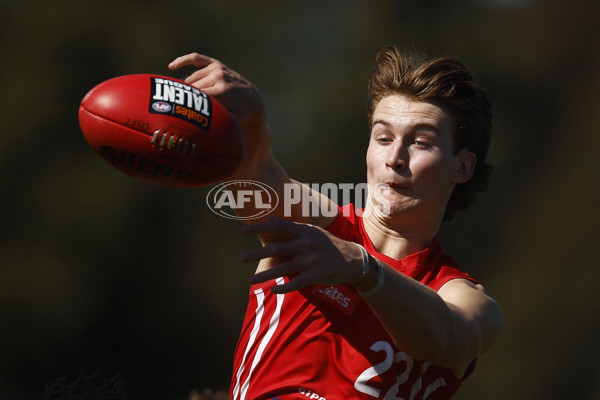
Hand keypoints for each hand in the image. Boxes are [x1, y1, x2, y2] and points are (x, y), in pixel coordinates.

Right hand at [168, 53, 265, 128]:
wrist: (253, 99)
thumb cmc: (240, 113)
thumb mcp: (232, 120)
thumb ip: (218, 121)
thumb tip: (201, 127)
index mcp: (222, 91)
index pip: (195, 96)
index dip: (185, 104)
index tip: (176, 112)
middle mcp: (218, 77)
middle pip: (191, 87)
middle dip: (184, 97)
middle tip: (175, 108)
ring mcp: (216, 68)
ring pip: (190, 77)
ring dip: (185, 88)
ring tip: (181, 99)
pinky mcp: (215, 63)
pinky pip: (195, 58)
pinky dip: (182, 60)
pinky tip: (171, 67)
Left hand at [240, 216, 364, 292]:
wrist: (353, 260)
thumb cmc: (327, 244)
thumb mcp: (311, 231)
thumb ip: (291, 226)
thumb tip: (270, 218)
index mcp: (305, 230)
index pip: (279, 227)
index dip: (260, 228)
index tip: (243, 230)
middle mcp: (308, 243)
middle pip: (278, 248)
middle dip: (257, 254)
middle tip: (241, 258)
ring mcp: (313, 259)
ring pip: (285, 268)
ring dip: (266, 274)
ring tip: (250, 280)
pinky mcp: (318, 274)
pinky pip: (298, 282)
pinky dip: (285, 286)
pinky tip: (274, 288)